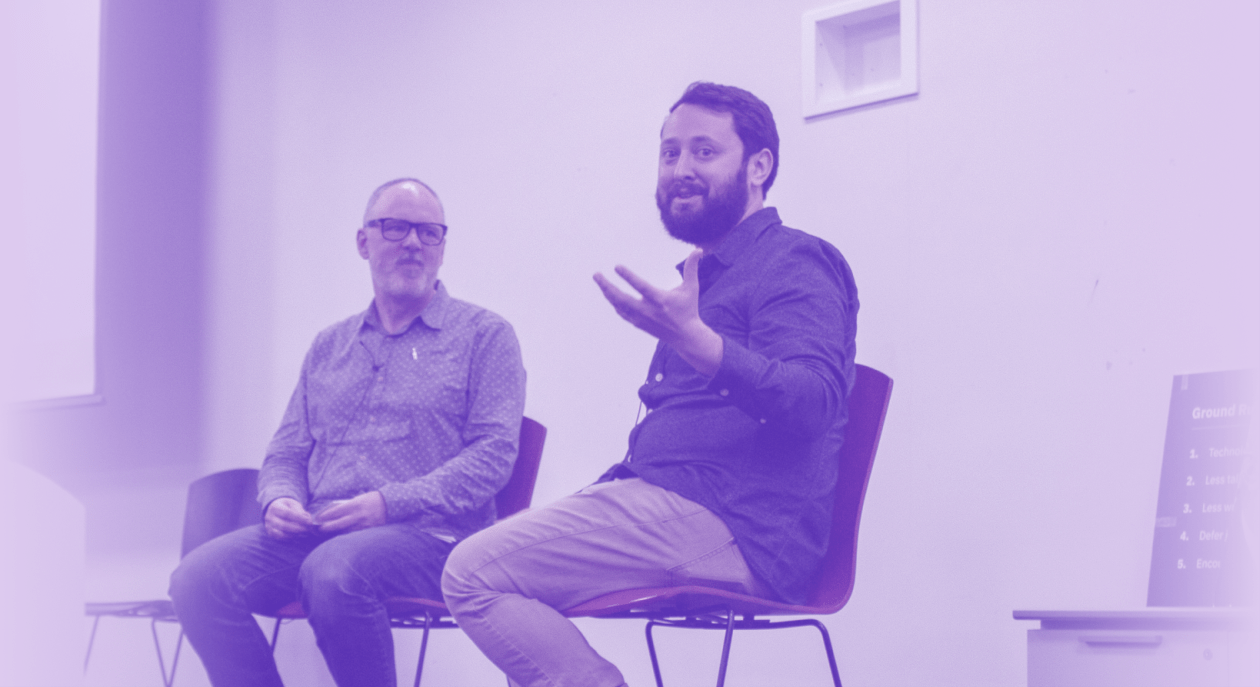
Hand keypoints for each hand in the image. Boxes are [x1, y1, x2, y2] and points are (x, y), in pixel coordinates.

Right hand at [264, 497, 314, 539]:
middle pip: (284, 525)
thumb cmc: (286, 506)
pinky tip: (298, 536)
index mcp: (275, 507)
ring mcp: (269, 526)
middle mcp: (269, 518)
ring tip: (305, 532)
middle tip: (308, 528)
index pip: (287, 513)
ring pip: (281, 534)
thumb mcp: (293, 504)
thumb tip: (307, 519)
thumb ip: (300, 511)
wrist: (275, 510)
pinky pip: (280, 538)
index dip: (299, 518)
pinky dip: (290, 538)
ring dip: (295, 534)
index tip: (309, 521)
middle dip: (298, 528)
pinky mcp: (271, 533)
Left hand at [315, 491, 386, 532]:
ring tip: (328, 533)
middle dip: (327, 527)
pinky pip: (354, 533)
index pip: (336, 511)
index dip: (325, 515)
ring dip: (336, 532)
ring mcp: (363, 524)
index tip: (318, 518)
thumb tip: (337, 511)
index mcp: (355, 505)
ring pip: (345, 531)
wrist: (391, 504)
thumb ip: (349, 505)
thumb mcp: (360, 498)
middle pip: (338, 524)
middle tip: (319, 529)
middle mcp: (358, 515)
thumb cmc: (374, 499)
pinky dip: (347, 534)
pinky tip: (341, 535)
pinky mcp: (368, 530)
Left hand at [594, 249, 722, 375]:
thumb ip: (691, 268)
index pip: (641, 287)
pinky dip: (614, 303)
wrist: (685, 336)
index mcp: (661, 300)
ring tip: (600, 281)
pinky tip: (610, 295)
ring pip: (619, 305)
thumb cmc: (688, 309)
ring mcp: (641, 319)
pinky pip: (622, 312)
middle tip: (596, 274)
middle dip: (607, 286)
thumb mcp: (692, 288)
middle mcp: (648, 310)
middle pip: (622, 298)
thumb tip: (699, 249)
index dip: (628, 277)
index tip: (616, 267)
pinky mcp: (638, 324)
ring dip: (607, 293)